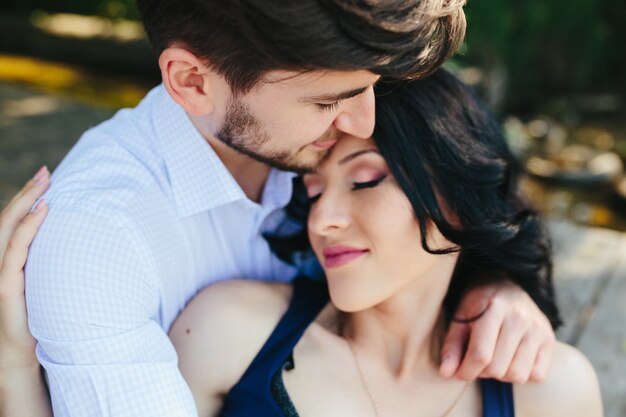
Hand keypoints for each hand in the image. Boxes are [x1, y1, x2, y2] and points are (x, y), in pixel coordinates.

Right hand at [0, 166, 49, 368]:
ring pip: (8, 228)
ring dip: (25, 201)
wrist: (23, 351)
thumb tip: (79, 238)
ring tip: (45, 183)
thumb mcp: (47, 281)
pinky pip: (15, 250)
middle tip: (46, 171)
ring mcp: (0, 272)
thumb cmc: (40, 315)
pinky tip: (42, 210)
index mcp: (8, 258)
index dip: (27, 196)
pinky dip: (28, 227)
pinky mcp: (5, 285)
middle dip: (27, 191)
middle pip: (8, 217)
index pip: (14, 220)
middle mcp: (0, 260)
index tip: (47, 176)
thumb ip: (51, 259)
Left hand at [439, 280, 554, 382]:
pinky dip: (522, 374)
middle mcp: (519, 317)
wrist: (506, 285)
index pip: (481, 354)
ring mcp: (538, 328)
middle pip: (498, 368)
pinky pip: (537, 375)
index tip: (460, 373)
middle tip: (478, 360)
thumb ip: (452, 346)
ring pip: (517, 375)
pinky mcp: (549, 339)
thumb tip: (446, 373)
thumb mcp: (460, 317)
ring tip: (495, 358)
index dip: (467, 371)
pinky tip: (513, 358)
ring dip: (502, 375)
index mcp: (493, 307)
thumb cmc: (478, 304)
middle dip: (482, 372)